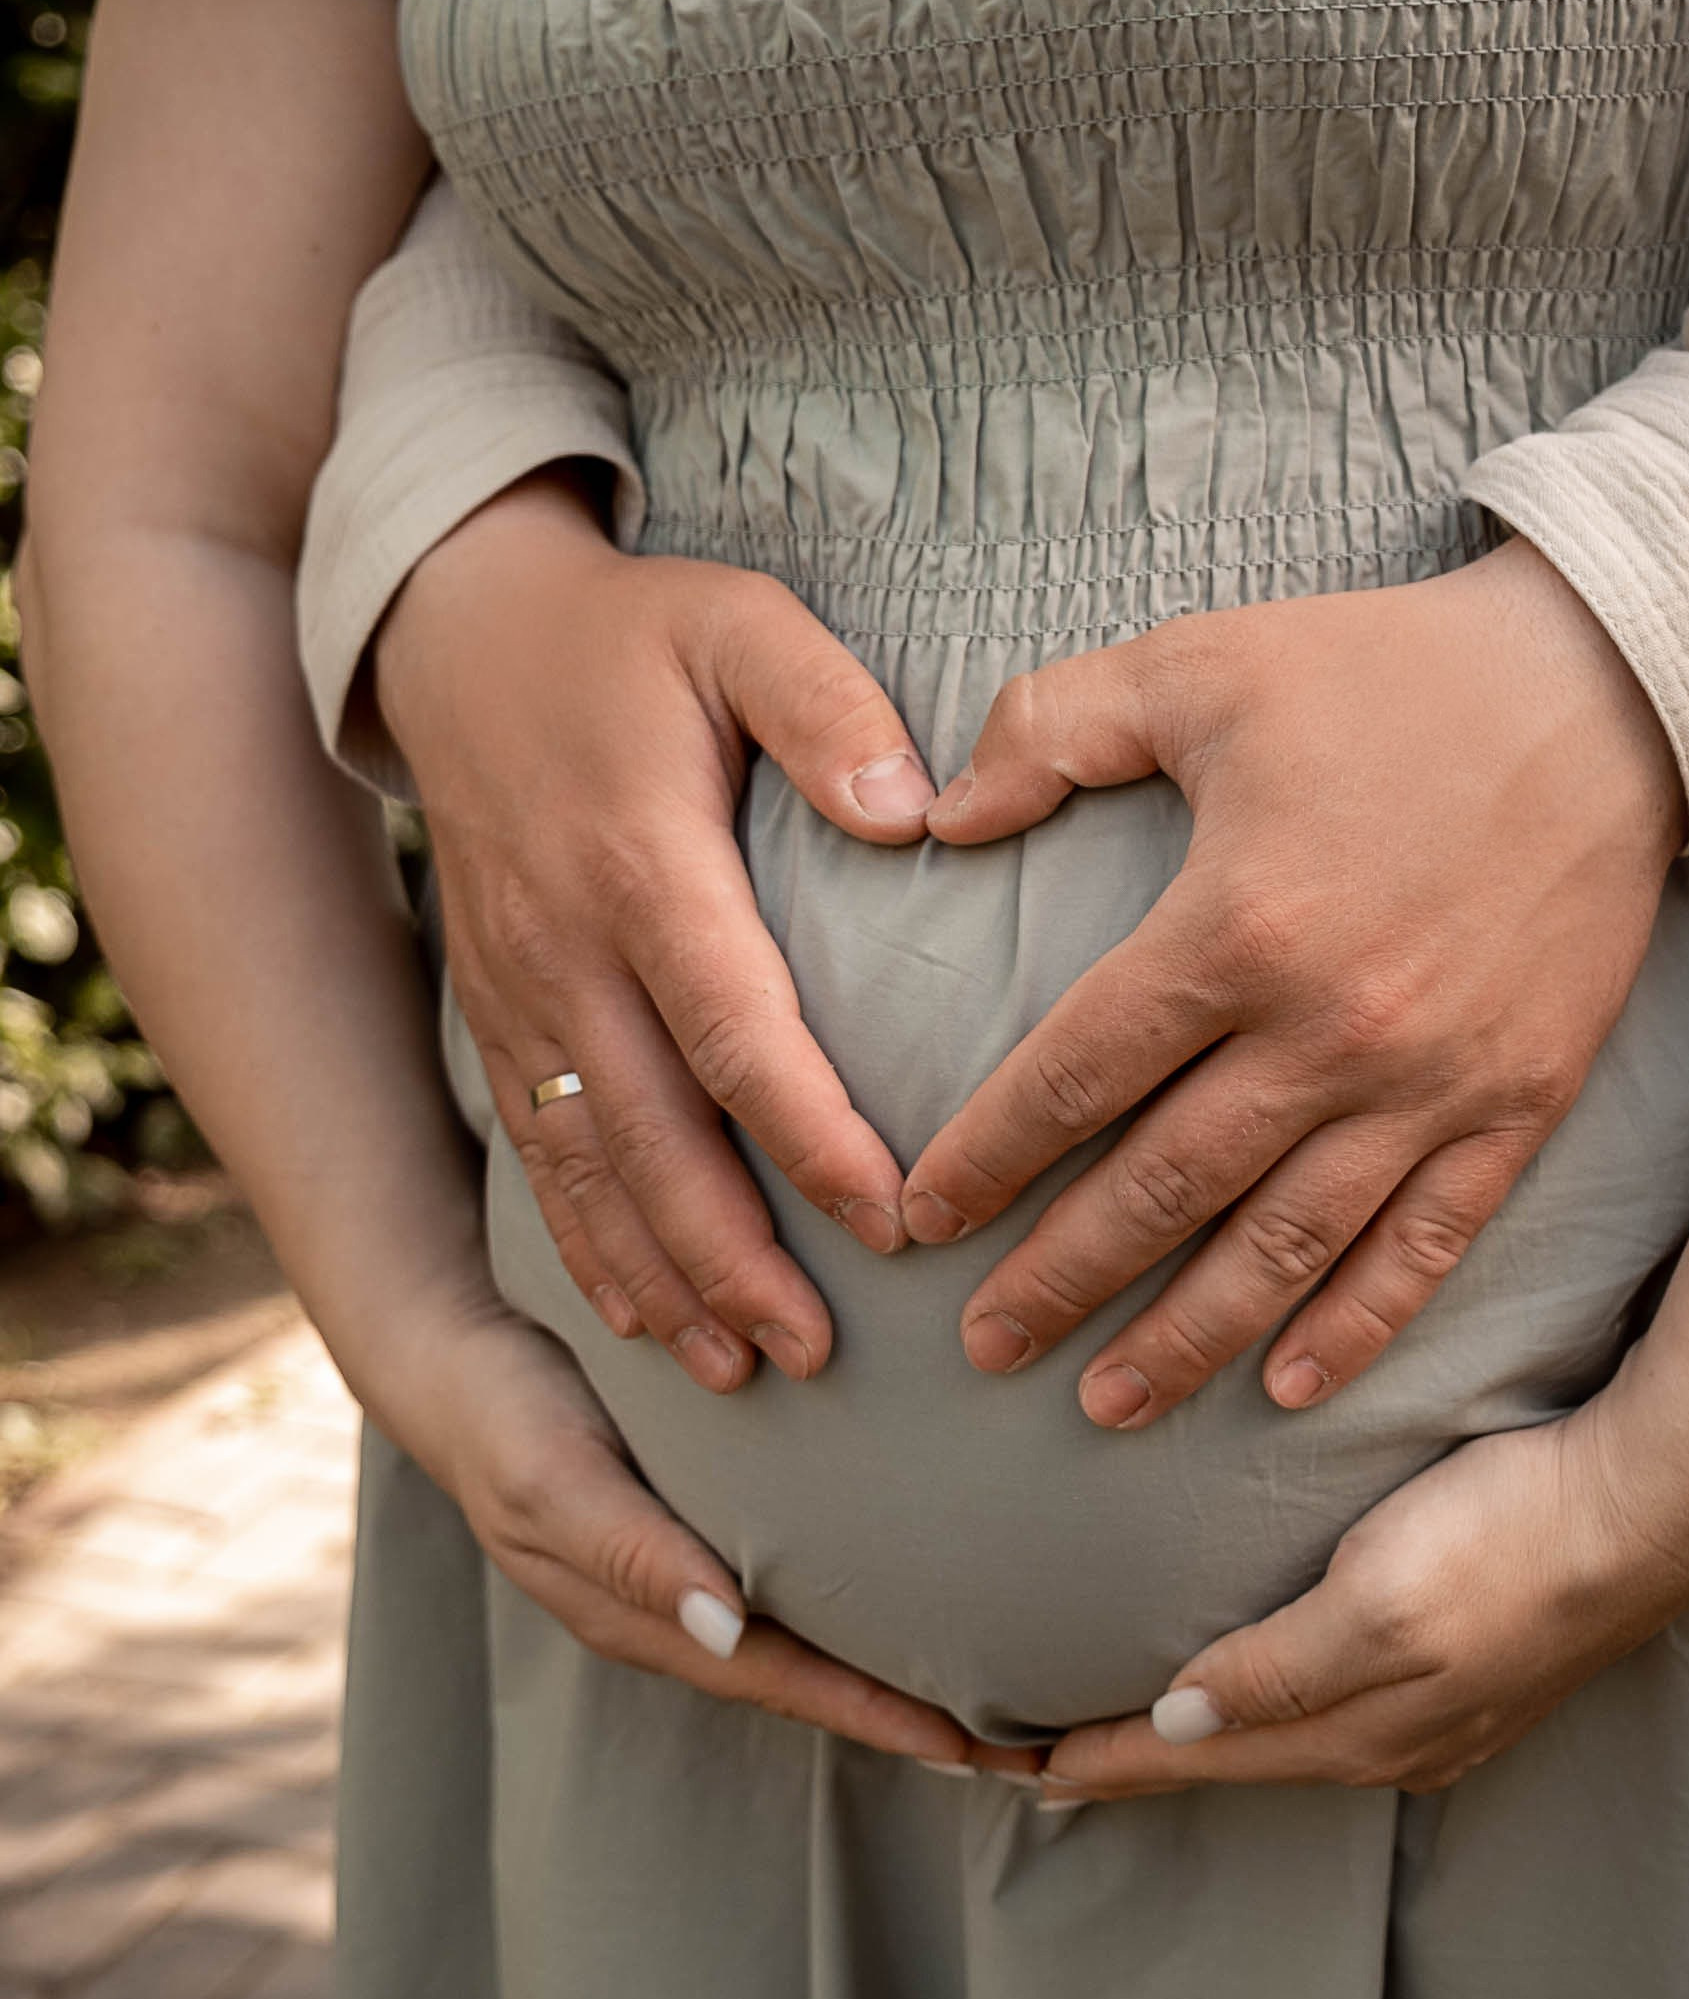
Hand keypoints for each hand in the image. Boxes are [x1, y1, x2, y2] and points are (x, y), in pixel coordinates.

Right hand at [375, 482, 934, 1392]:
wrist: (459, 634)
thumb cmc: (632, 634)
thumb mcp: (740, 626)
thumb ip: (829, 708)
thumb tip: (919, 810)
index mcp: (642, 863)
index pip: (733, 1028)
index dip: (808, 1134)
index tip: (892, 1218)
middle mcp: (566, 948)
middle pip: (655, 1134)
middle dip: (735, 1256)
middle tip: (818, 1354)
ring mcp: (517, 992)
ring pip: (588, 1168)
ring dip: (663, 1278)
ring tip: (745, 1373)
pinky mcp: (495, 1014)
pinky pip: (538, 1154)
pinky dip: (588, 1247)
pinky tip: (643, 1322)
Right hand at [376, 1290, 1032, 1772]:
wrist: (458, 1359)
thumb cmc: (505, 1420)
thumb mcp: (555, 1481)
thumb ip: (632, 1552)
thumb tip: (729, 1633)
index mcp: (654, 1617)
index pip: (788, 1683)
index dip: (880, 1718)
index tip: (975, 1749)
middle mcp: (689, 1612)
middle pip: (818, 1681)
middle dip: (916, 1718)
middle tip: (1028, 1748)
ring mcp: (702, 1575)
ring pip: (818, 1642)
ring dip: (904, 1671)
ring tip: (1006, 1693)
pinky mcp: (714, 1522)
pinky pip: (804, 1585)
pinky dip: (869, 1606)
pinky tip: (932, 1591)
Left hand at [902, 542, 1685, 1423]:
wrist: (1611, 689)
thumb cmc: (1389, 670)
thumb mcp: (1199, 661)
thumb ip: (1050, 729)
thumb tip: (937, 815)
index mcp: (1234, 928)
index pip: (1077, 1077)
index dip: (989, 1157)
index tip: (921, 1218)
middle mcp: (1328, 1030)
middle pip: (1163, 1188)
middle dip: (1059, 1279)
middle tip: (983, 1346)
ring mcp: (1431, 1082)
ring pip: (1283, 1245)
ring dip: (1186, 1335)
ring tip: (1104, 1403)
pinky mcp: (1519, 1103)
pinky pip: (1425, 1243)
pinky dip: (1355, 1325)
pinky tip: (1286, 1387)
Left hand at [1036, 1368, 1688, 1797]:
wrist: (1657, 1503)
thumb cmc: (1511, 1536)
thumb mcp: (1379, 1603)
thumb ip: (1276, 1673)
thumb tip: (1176, 1725)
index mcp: (1357, 1732)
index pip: (1192, 1759)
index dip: (1100, 1762)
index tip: (1010, 1771)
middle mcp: (1390, 1741)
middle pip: (1230, 1761)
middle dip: (1138, 1761)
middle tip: (1043, 1759)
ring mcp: (1437, 1710)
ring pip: (1283, 1738)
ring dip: (1199, 1736)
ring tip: (1132, 1723)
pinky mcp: (1468, 1667)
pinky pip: (1335, 1704)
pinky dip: (1266, 1702)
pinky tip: (1254, 1676)